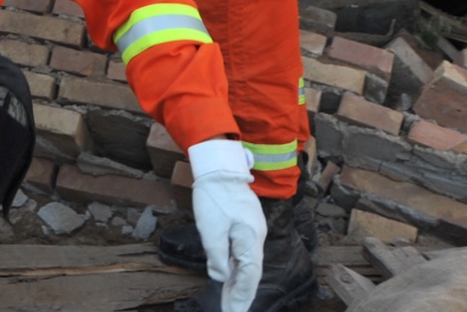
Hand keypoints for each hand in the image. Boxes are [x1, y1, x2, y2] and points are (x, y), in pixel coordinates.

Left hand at [188, 139, 265, 311]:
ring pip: (247, 264)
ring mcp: (252, 232)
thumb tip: (220, 277)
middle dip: (241, 294)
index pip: (249, 275)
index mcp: (250, 239)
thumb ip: (217, 255)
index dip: (242, 295)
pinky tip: (229, 278)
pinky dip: (236, 268)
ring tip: (230, 302)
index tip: (236, 310)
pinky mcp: (245, 226)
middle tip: (232, 311)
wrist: (219, 167)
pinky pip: (243, 253)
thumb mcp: (210, 228)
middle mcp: (256, 238)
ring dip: (238, 283)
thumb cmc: (214, 196)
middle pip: (250, 272)